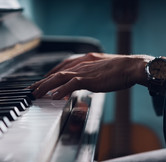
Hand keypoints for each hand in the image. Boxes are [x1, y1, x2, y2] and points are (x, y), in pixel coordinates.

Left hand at [28, 52, 152, 98]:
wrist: (132, 67)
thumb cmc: (122, 70)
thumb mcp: (104, 70)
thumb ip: (93, 74)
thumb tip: (87, 83)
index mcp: (86, 60)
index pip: (63, 66)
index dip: (51, 74)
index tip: (44, 81)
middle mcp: (82, 63)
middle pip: (57, 71)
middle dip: (43, 81)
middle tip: (33, 89)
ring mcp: (85, 70)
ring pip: (60, 77)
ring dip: (46, 86)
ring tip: (37, 93)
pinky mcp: (89, 78)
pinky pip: (70, 84)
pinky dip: (60, 90)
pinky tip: (54, 96)